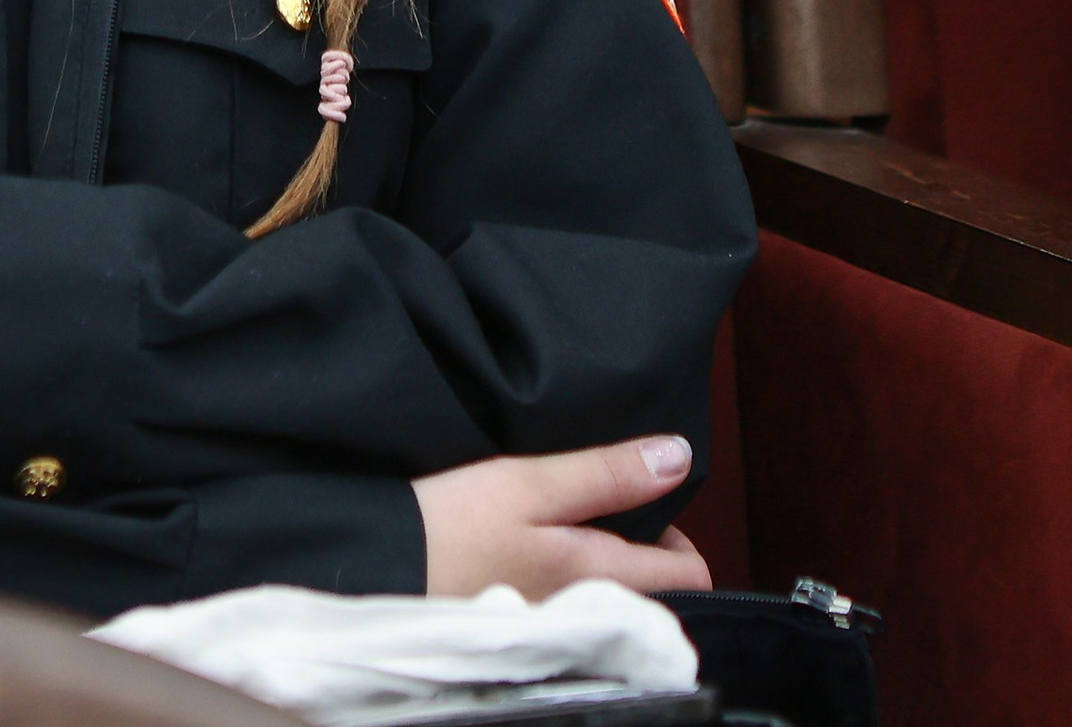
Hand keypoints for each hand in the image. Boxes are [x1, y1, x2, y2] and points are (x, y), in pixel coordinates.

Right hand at [411, 436, 710, 597]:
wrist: (381, 561)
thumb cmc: (454, 522)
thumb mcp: (531, 480)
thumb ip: (606, 473)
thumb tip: (679, 457)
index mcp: (601, 576)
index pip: (690, 576)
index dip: (681, 532)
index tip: (644, 495)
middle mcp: (588, 608)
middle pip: (650, 583)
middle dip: (638, 536)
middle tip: (596, 491)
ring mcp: (554, 616)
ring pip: (607, 584)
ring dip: (598, 546)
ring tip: (561, 505)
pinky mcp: (522, 610)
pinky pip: (568, 589)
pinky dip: (563, 560)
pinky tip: (530, 530)